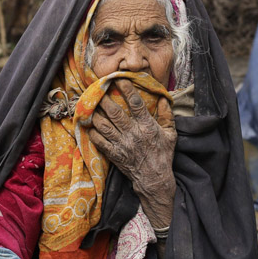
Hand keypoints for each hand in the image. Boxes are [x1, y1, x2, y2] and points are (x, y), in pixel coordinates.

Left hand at [88, 78, 176, 229]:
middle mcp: (133, 134)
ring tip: (88, 104)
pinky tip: (87, 124)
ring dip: (95, 114)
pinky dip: (92, 132)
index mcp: (147, 127)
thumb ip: (167, 115)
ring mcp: (122, 145)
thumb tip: (164, 98)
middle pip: (115, 113)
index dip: (127, 90)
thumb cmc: (163, 154)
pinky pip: (99, 141)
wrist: (154, 179)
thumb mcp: (170, 134)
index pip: (136, 104)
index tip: (119, 79)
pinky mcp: (114, 154)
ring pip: (104, 126)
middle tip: (96, 88)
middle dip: (104, 99)